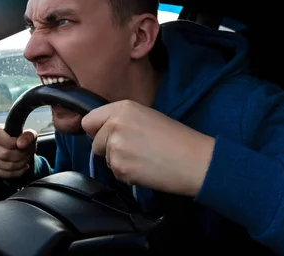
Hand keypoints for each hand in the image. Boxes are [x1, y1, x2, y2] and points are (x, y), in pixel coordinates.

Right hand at [0, 123, 36, 178]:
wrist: (18, 151)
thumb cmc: (22, 142)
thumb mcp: (30, 136)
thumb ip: (28, 136)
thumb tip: (20, 144)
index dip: (12, 142)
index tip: (21, 145)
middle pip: (3, 154)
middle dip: (19, 156)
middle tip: (26, 155)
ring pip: (4, 166)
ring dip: (19, 165)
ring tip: (24, 161)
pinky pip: (1, 174)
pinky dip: (15, 173)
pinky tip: (20, 168)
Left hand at [82, 100, 215, 196]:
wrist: (194, 160)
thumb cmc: (177, 138)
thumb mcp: (146, 116)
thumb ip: (121, 120)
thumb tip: (103, 131)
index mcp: (122, 108)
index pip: (89, 121)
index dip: (97, 131)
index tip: (107, 136)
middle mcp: (114, 124)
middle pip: (95, 142)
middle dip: (108, 149)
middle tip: (134, 150)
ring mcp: (115, 146)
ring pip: (106, 159)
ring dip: (120, 162)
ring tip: (144, 159)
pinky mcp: (120, 167)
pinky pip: (115, 174)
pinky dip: (127, 175)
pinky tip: (146, 169)